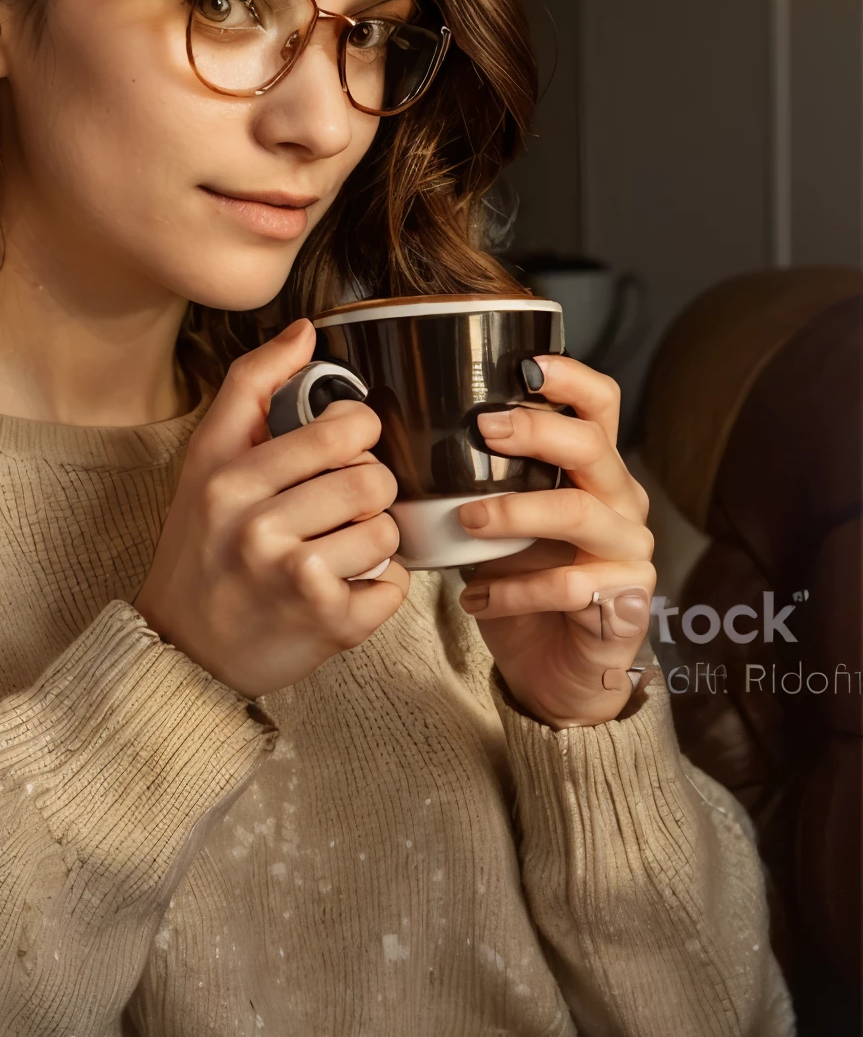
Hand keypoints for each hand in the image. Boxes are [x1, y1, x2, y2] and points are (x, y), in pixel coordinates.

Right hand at [135, 319, 408, 698]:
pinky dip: (379, 587)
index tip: (341, 445)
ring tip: (338, 549)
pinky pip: (395, 585)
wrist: (183, 646)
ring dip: (374, 540)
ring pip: (387, 531)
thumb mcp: (206, 462)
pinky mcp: (327, 625)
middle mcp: (255, 526)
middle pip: (371, 480)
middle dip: (368, 488)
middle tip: (341, 504)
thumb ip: (250, 390)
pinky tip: (342, 587)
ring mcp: (292, 578)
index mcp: (227, 477)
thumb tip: (304, 331)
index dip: (357, 430)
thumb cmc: (202, 545)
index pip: (337, 428)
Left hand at [457, 355, 655, 727]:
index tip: (526, 365)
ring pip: (580, 514)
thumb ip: (476, 481)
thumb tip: (406, 437)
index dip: (571, 380)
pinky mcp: (622, 603)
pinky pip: (568, 586)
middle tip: (483, 429)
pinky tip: (474, 597)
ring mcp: (628, 553)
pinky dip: (512, 590)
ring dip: (516, 512)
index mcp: (594, 472)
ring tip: (466, 521)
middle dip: (536, 432)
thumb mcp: (495, 522)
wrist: (554, 671)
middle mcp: (621, 504)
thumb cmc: (522, 584)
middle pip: (592, 448)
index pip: (601, 407)